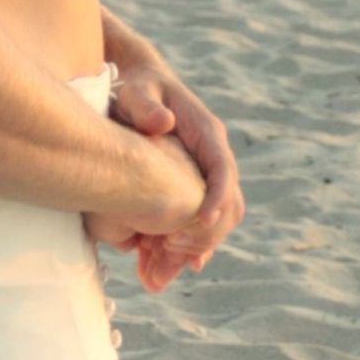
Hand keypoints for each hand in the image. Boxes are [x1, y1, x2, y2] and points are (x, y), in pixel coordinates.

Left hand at [101, 10, 243, 275]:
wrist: (135, 87)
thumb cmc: (133, 87)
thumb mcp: (135, 90)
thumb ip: (144, 105)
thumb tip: (162, 121)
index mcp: (206, 134)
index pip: (223, 169)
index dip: (217, 198)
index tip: (201, 223)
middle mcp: (212, 157)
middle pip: (227, 204)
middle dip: (206, 236)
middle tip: (179, 259)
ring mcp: (202, 175)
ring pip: (214, 221)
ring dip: (194, 249)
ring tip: (166, 273)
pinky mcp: (189, 189)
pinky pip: (195, 224)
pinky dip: (182, 247)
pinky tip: (164, 270)